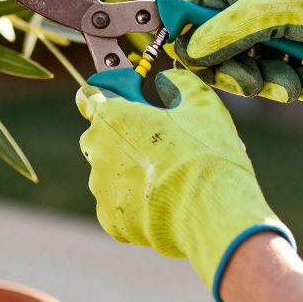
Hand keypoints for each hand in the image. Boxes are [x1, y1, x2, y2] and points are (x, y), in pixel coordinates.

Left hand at [77, 68, 292, 301]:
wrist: (212, 213)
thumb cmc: (205, 154)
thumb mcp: (200, 103)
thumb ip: (177, 82)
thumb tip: (168, 80)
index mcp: (112, 116)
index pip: (90, 95)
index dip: (110, 96)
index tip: (127, 101)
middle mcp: (97, 150)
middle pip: (104, 137)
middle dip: (127, 138)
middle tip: (162, 144)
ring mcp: (101, 188)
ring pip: (113, 173)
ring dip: (134, 173)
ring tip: (171, 180)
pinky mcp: (112, 221)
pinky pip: (121, 206)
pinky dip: (138, 204)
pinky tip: (167, 203)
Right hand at [172, 0, 302, 101]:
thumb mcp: (268, 11)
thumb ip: (224, 31)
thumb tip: (187, 53)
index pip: (188, 21)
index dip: (194, 50)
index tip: (209, 71)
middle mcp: (244, 5)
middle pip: (218, 55)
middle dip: (240, 75)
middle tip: (256, 85)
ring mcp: (268, 29)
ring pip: (250, 73)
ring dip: (274, 84)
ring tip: (297, 84)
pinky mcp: (291, 48)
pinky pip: (278, 78)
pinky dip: (297, 84)